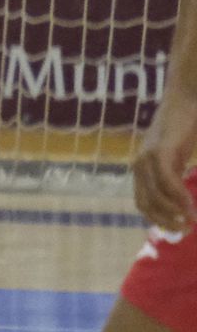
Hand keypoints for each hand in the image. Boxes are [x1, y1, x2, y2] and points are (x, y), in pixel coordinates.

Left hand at [133, 92, 196, 231]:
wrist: (185, 100)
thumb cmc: (183, 129)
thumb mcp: (177, 157)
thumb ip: (175, 176)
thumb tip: (181, 203)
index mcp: (141, 169)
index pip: (143, 203)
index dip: (158, 220)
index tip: (176, 230)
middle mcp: (139, 165)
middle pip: (147, 204)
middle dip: (165, 221)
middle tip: (186, 231)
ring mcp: (147, 158)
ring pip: (156, 196)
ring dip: (174, 213)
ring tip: (191, 222)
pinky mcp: (160, 152)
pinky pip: (167, 182)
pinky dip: (179, 197)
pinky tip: (191, 207)